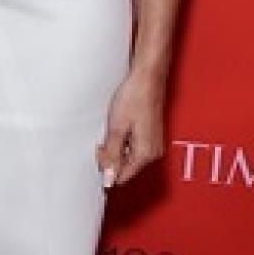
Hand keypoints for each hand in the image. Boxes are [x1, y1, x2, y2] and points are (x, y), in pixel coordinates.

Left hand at [97, 66, 165, 187]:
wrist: (147, 77)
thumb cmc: (135, 97)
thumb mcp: (116, 128)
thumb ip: (112, 155)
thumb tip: (108, 177)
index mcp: (146, 154)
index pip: (121, 176)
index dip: (106, 166)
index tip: (100, 150)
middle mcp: (153, 152)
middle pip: (125, 167)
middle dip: (111, 156)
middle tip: (104, 138)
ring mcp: (153, 143)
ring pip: (128, 156)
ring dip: (116, 147)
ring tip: (113, 129)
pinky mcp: (150, 135)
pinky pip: (133, 146)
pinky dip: (123, 140)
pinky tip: (120, 126)